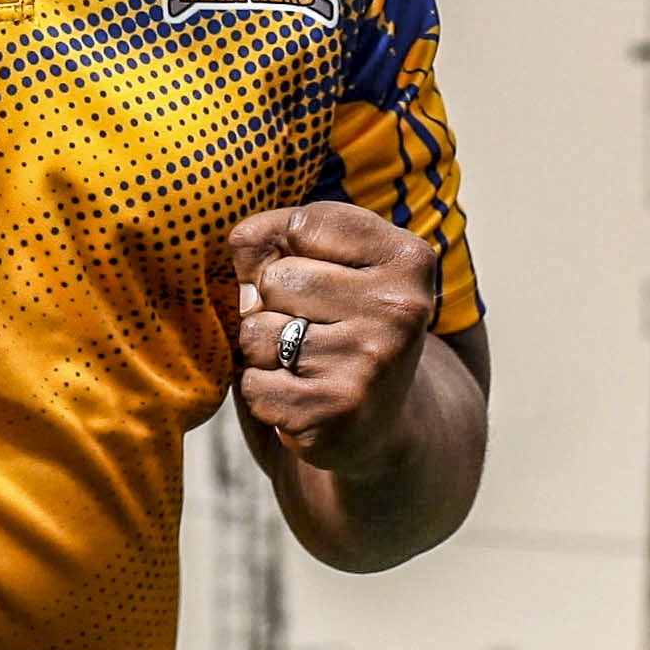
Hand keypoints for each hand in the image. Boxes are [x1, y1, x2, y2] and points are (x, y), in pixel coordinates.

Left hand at [226, 201, 440, 477]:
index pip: (301, 225)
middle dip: (270, 304)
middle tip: (310, 329)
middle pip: (273, 278)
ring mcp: (371, 361)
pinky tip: (299, 397)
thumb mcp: (331, 262)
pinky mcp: (337, 410)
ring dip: (261, 350)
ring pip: (256, 330)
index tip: (316, 280)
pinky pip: (253, 383)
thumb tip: (242, 255)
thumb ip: (279, 236)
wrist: (379, 424)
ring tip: (303, 362)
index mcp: (407, 258)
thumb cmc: (341, 324)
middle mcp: (399, 308)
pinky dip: (261, 392)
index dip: (285, 252)